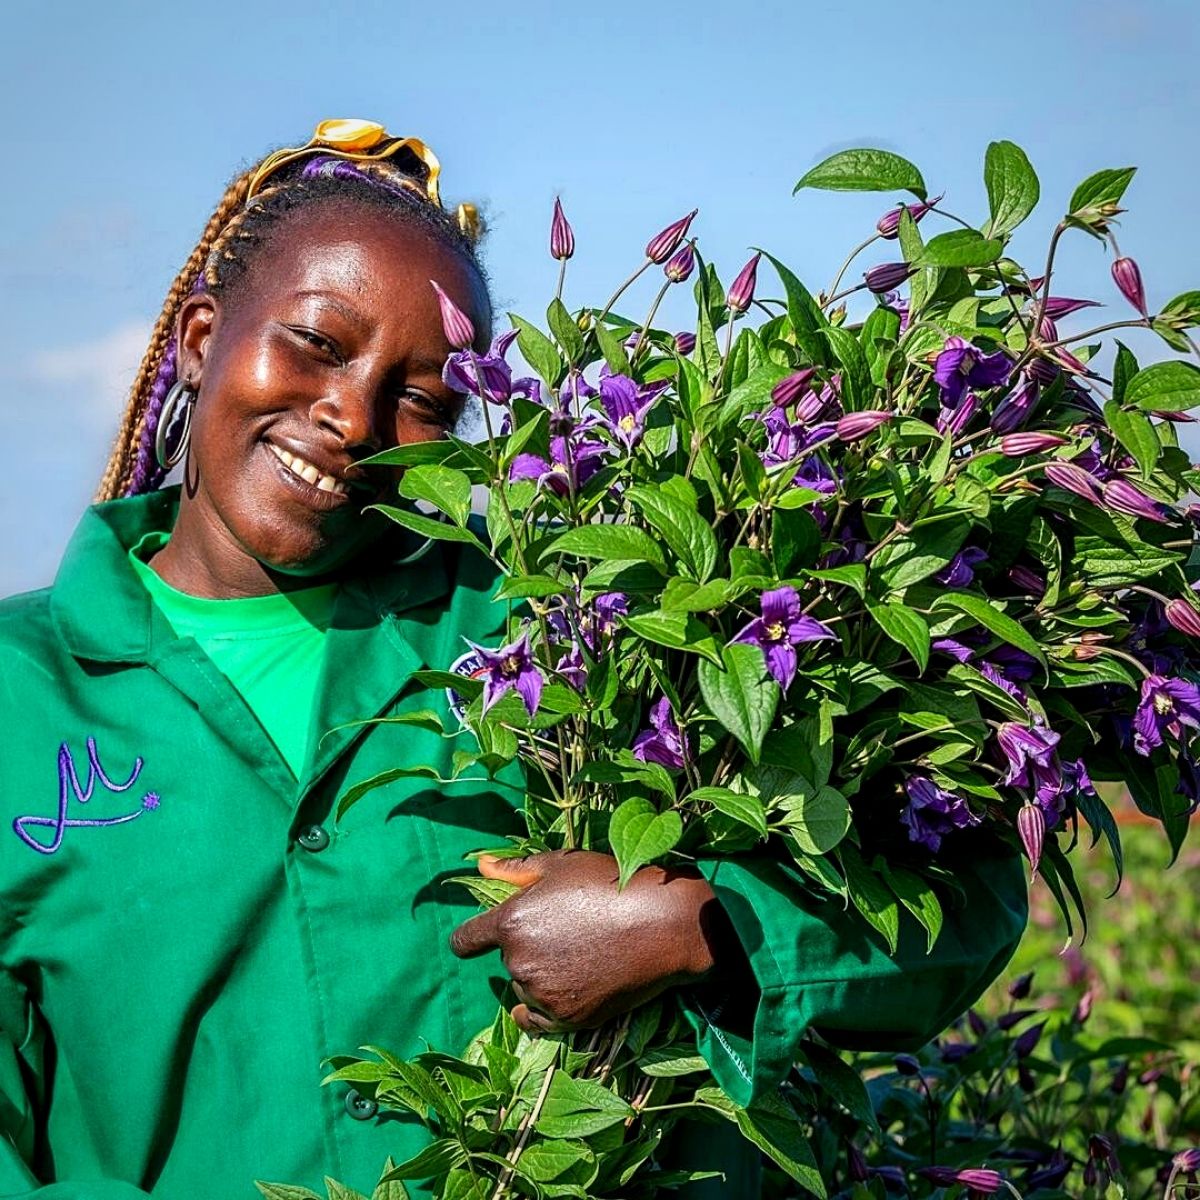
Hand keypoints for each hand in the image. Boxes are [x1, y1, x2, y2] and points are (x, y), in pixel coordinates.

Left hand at [449, 850, 739, 1032]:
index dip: (472, 939)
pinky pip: (536, 1019)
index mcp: (511, 922)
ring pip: (525, 987)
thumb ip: (514, 870)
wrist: (663, 924)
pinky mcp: (566, 1018)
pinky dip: (543, 1007)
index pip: (465, 941)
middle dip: (527, 946)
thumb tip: (479, 865)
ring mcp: (542, 993)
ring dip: (540, 975)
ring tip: (580, 953)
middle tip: (565, 930)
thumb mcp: (561, 865)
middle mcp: (519, 961)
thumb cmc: (610, 883)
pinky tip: (563, 989)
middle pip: (507, 960)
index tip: (480, 939)